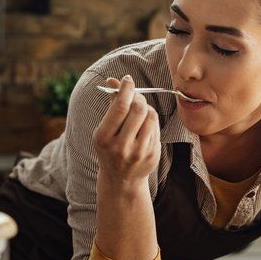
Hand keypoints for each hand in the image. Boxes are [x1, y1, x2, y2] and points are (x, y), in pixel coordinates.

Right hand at [92, 75, 160, 191]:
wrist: (121, 179)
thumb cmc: (111, 148)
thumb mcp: (105, 129)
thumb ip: (111, 104)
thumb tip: (113, 80)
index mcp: (104, 137)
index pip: (120, 107)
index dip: (126, 89)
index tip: (128, 80)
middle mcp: (121, 146)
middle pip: (138, 109)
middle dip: (138, 97)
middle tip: (136, 95)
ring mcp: (138, 152)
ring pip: (150, 117)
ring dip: (147, 108)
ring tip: (140, 111)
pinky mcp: (152, 155)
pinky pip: (156, 128)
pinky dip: (151, 121)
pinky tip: (144, 126)